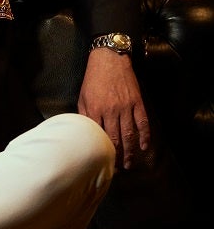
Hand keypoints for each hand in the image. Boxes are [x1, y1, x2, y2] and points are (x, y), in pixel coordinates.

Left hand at [77, 50, 150, 170]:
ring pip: (129, 134)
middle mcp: (111, 111)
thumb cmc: (93, 79)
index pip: (99, 137)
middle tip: (118, 168)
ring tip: (129, 164)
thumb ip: (85, 116)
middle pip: (115, 140)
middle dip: (117, 157)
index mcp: (95, 111)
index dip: (102, 152)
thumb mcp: (83, 98)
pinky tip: (144, 147)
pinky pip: (143, 122)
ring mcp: (126, 107)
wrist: (109, 59)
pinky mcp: (137, 102)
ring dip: (130, 151)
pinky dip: (145, 136)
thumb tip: (86, 134)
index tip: (103, 162)